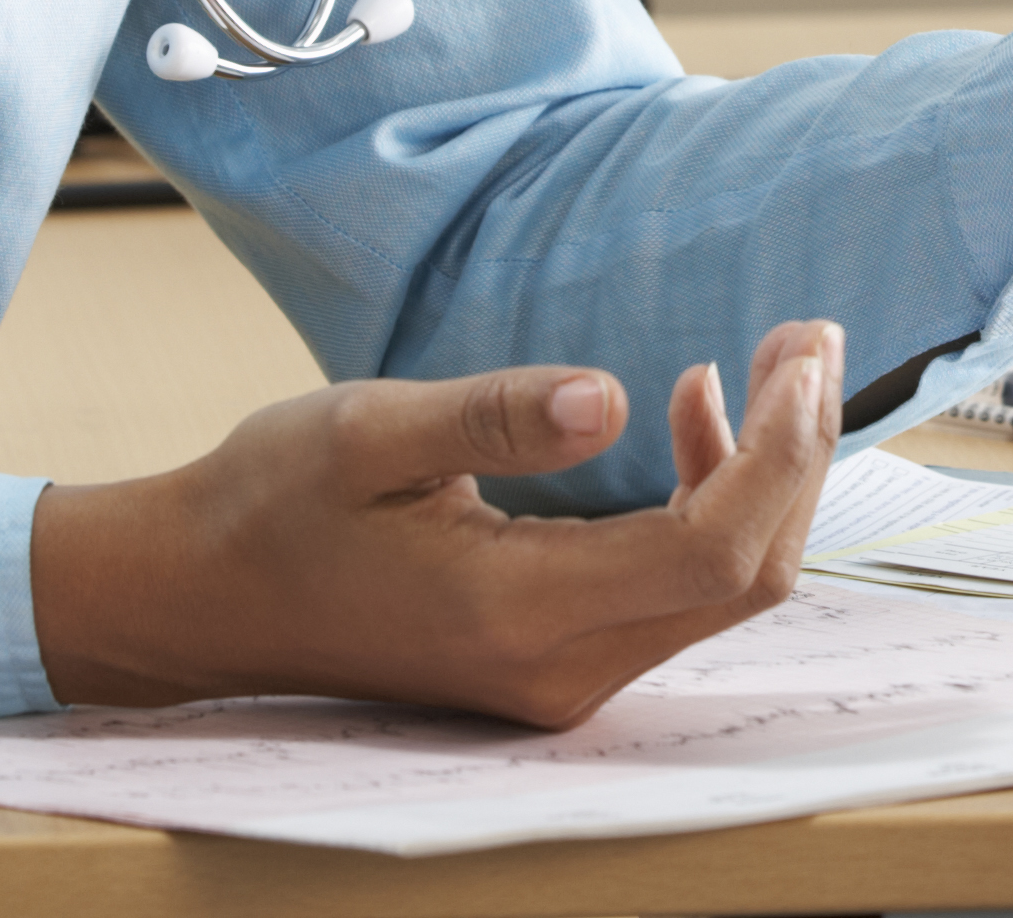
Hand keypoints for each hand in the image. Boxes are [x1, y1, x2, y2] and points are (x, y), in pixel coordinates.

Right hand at [29, 316, 842, 725]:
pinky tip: (685, 415)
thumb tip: (611, 395)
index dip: (780, 452)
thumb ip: (492, 416)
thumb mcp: (366, 431)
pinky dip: (713, 500)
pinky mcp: (560, 658)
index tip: (799, 350)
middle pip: (744, 578)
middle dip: (797, 453)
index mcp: (516, 612)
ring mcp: (564, 676)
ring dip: (764, 473)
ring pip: (724, 589)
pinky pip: (678, 590)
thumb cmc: (273, 504)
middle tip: (805, 335)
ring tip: (764, 360)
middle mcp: (559, 667)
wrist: (207, 597)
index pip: (711, 552)